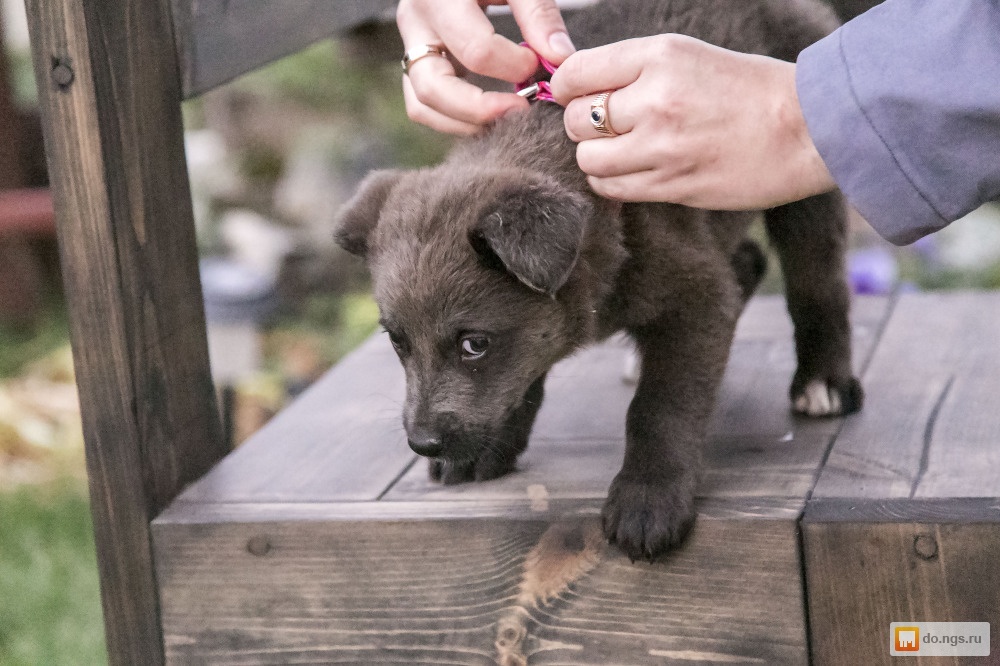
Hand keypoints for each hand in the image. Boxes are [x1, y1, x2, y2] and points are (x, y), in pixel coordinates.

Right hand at [397, 0, 574, 134]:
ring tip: (507, 117)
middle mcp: (415, 24)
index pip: (476, 50)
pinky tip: (491, 113)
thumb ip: (538, 14)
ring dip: (466, 122)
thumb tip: (559, 58)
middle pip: (434, 88)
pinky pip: (425, 106)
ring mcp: (411, 46)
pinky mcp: (417, 63)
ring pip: (423, 105)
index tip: (540, 67)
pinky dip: (457, 119)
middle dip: (481, 110)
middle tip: (521, 110)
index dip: (513, 67)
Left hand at [550, 34, 835, 208]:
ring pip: (587, 158)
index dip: (566, 88)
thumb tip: (576, 85)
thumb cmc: (750, 90)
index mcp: (660, 56)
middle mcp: (655, 98)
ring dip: (595, 157)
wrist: (807, 129)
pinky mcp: (671, 184)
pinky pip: (610, 187)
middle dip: (583, 124)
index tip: (575, 95)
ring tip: (622, 151)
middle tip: (608, 126)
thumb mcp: (691, 57)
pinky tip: (632, 171)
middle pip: (574, 119)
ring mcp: (662, 145)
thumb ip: (634, 69)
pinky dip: (610, 181)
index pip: (574, 74)